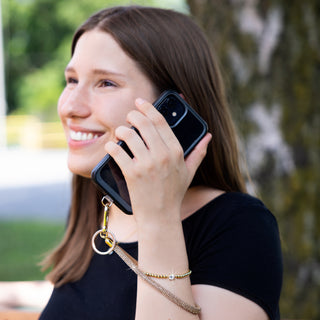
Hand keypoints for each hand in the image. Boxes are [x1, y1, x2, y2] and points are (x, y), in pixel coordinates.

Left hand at [105, 98, 211, 225]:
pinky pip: (117, 151)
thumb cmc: (173, 193)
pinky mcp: (132, 173)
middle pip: (143, 124)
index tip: (140, 103)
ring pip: (128, 135)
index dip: (149, 108)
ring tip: (121, 132)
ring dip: (121, 130)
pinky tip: (111, 146)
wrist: (160, 216)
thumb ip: (198, 152)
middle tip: (129, 116)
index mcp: (175, 151)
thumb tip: (208, 137)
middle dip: (133, 115)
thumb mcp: (189, 172)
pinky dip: (111, 146)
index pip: (160, 121)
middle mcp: (161, 155)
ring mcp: (146, 164)